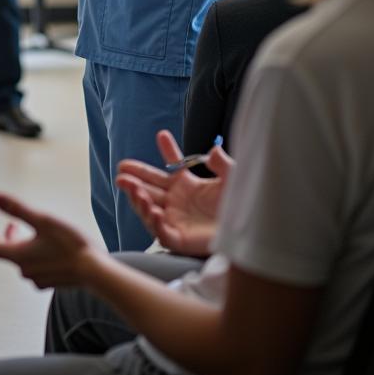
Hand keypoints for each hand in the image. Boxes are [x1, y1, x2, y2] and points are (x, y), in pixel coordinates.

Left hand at [0, 193, 96, 288]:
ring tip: (30, 233)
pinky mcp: (54, 282)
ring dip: (22, 246)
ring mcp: (41, 278)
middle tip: (12, 224)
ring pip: (24, 261)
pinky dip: (35, 256)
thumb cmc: (69, 244)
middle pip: (10, 254)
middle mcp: (27, 271)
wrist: (95, 272)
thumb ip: (18, 210)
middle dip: (8, 237)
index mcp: (20, 257)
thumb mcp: (42, 221)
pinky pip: (37, 268)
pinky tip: (46, 248)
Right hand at [114, 130, 232, 257]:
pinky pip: (161, 232)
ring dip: (138, 199)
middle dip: (133, 179)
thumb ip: (223, 165)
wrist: (251, 236)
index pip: (171, 165)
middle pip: (148, 188)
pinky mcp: (179, 239)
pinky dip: (155, 222)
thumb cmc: (244, 209)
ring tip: (134, 189)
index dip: (167, 150)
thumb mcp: (234, 182)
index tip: (163, 134)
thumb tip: (214, 149)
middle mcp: (176, 202)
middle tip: (121, 170)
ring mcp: (175, 220)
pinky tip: (154, 211)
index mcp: (187, 185)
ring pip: (148, 209)